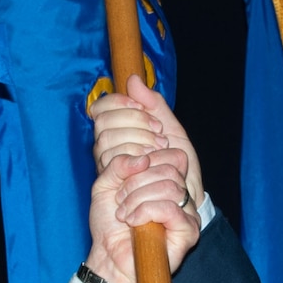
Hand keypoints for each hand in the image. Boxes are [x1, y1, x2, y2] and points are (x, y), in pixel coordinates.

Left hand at [84, 143, 198, 282]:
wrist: (109, 257)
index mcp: (166, 181)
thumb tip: (144, 159)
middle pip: (169, 169)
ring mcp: (188, 214)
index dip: (144, 162)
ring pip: (170, 187)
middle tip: (120, 202)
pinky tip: (133, 222)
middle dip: (136, 183)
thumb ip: (118, 164)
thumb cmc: (109, 225)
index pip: (171, 155)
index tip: (122, 183)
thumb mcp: (105, 185)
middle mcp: (181, 196)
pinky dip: (146, 211)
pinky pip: (171, 209)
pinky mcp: (189, 231)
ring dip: (138, 199)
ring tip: (125, 215)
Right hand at [91, 74, 204, 206]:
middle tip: (159, 136)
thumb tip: (133, 80)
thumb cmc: (176, 169)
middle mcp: (106, 149)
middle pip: (104, 122)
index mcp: (118, 133)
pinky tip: (149, 161)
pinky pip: (113, 161)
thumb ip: (154, 105)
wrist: (181, 203)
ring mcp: (105, 167)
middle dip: (135, 122)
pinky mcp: (106, 185)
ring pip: (106, 140)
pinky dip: (133, 157)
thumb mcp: (172, 131)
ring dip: (137, 140)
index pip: (101, 107)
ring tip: (158, 151)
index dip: (120, 102)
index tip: (145, 110)